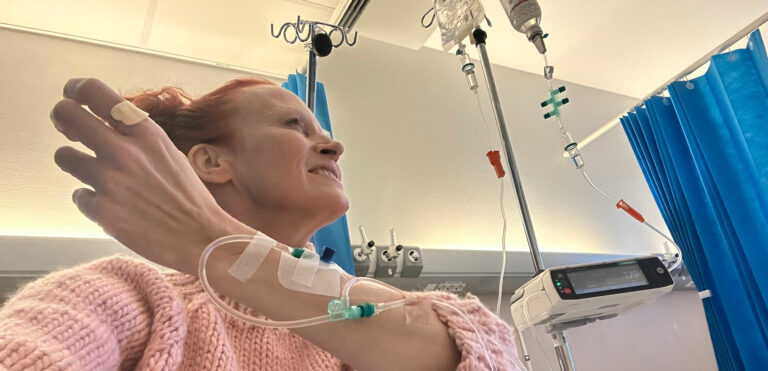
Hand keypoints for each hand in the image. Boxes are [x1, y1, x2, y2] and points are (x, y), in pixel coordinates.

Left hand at [51, 78, 248, 274]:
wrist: (201, 237)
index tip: (71, 95)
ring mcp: (109, 181)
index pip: (95, 92)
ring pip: (63, 156)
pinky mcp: (101, 210)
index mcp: (146, 133)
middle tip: (66, 127)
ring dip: (74, 161)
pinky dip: (91, 199)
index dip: (75, 90)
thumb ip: (138, 137)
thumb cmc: (190, 198)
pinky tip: (112, 204)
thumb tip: (106, 124)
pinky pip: (78, 195)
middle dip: (62, 117)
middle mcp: (124, 152)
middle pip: (67, 114)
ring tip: (95, 172)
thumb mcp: (169, 153)